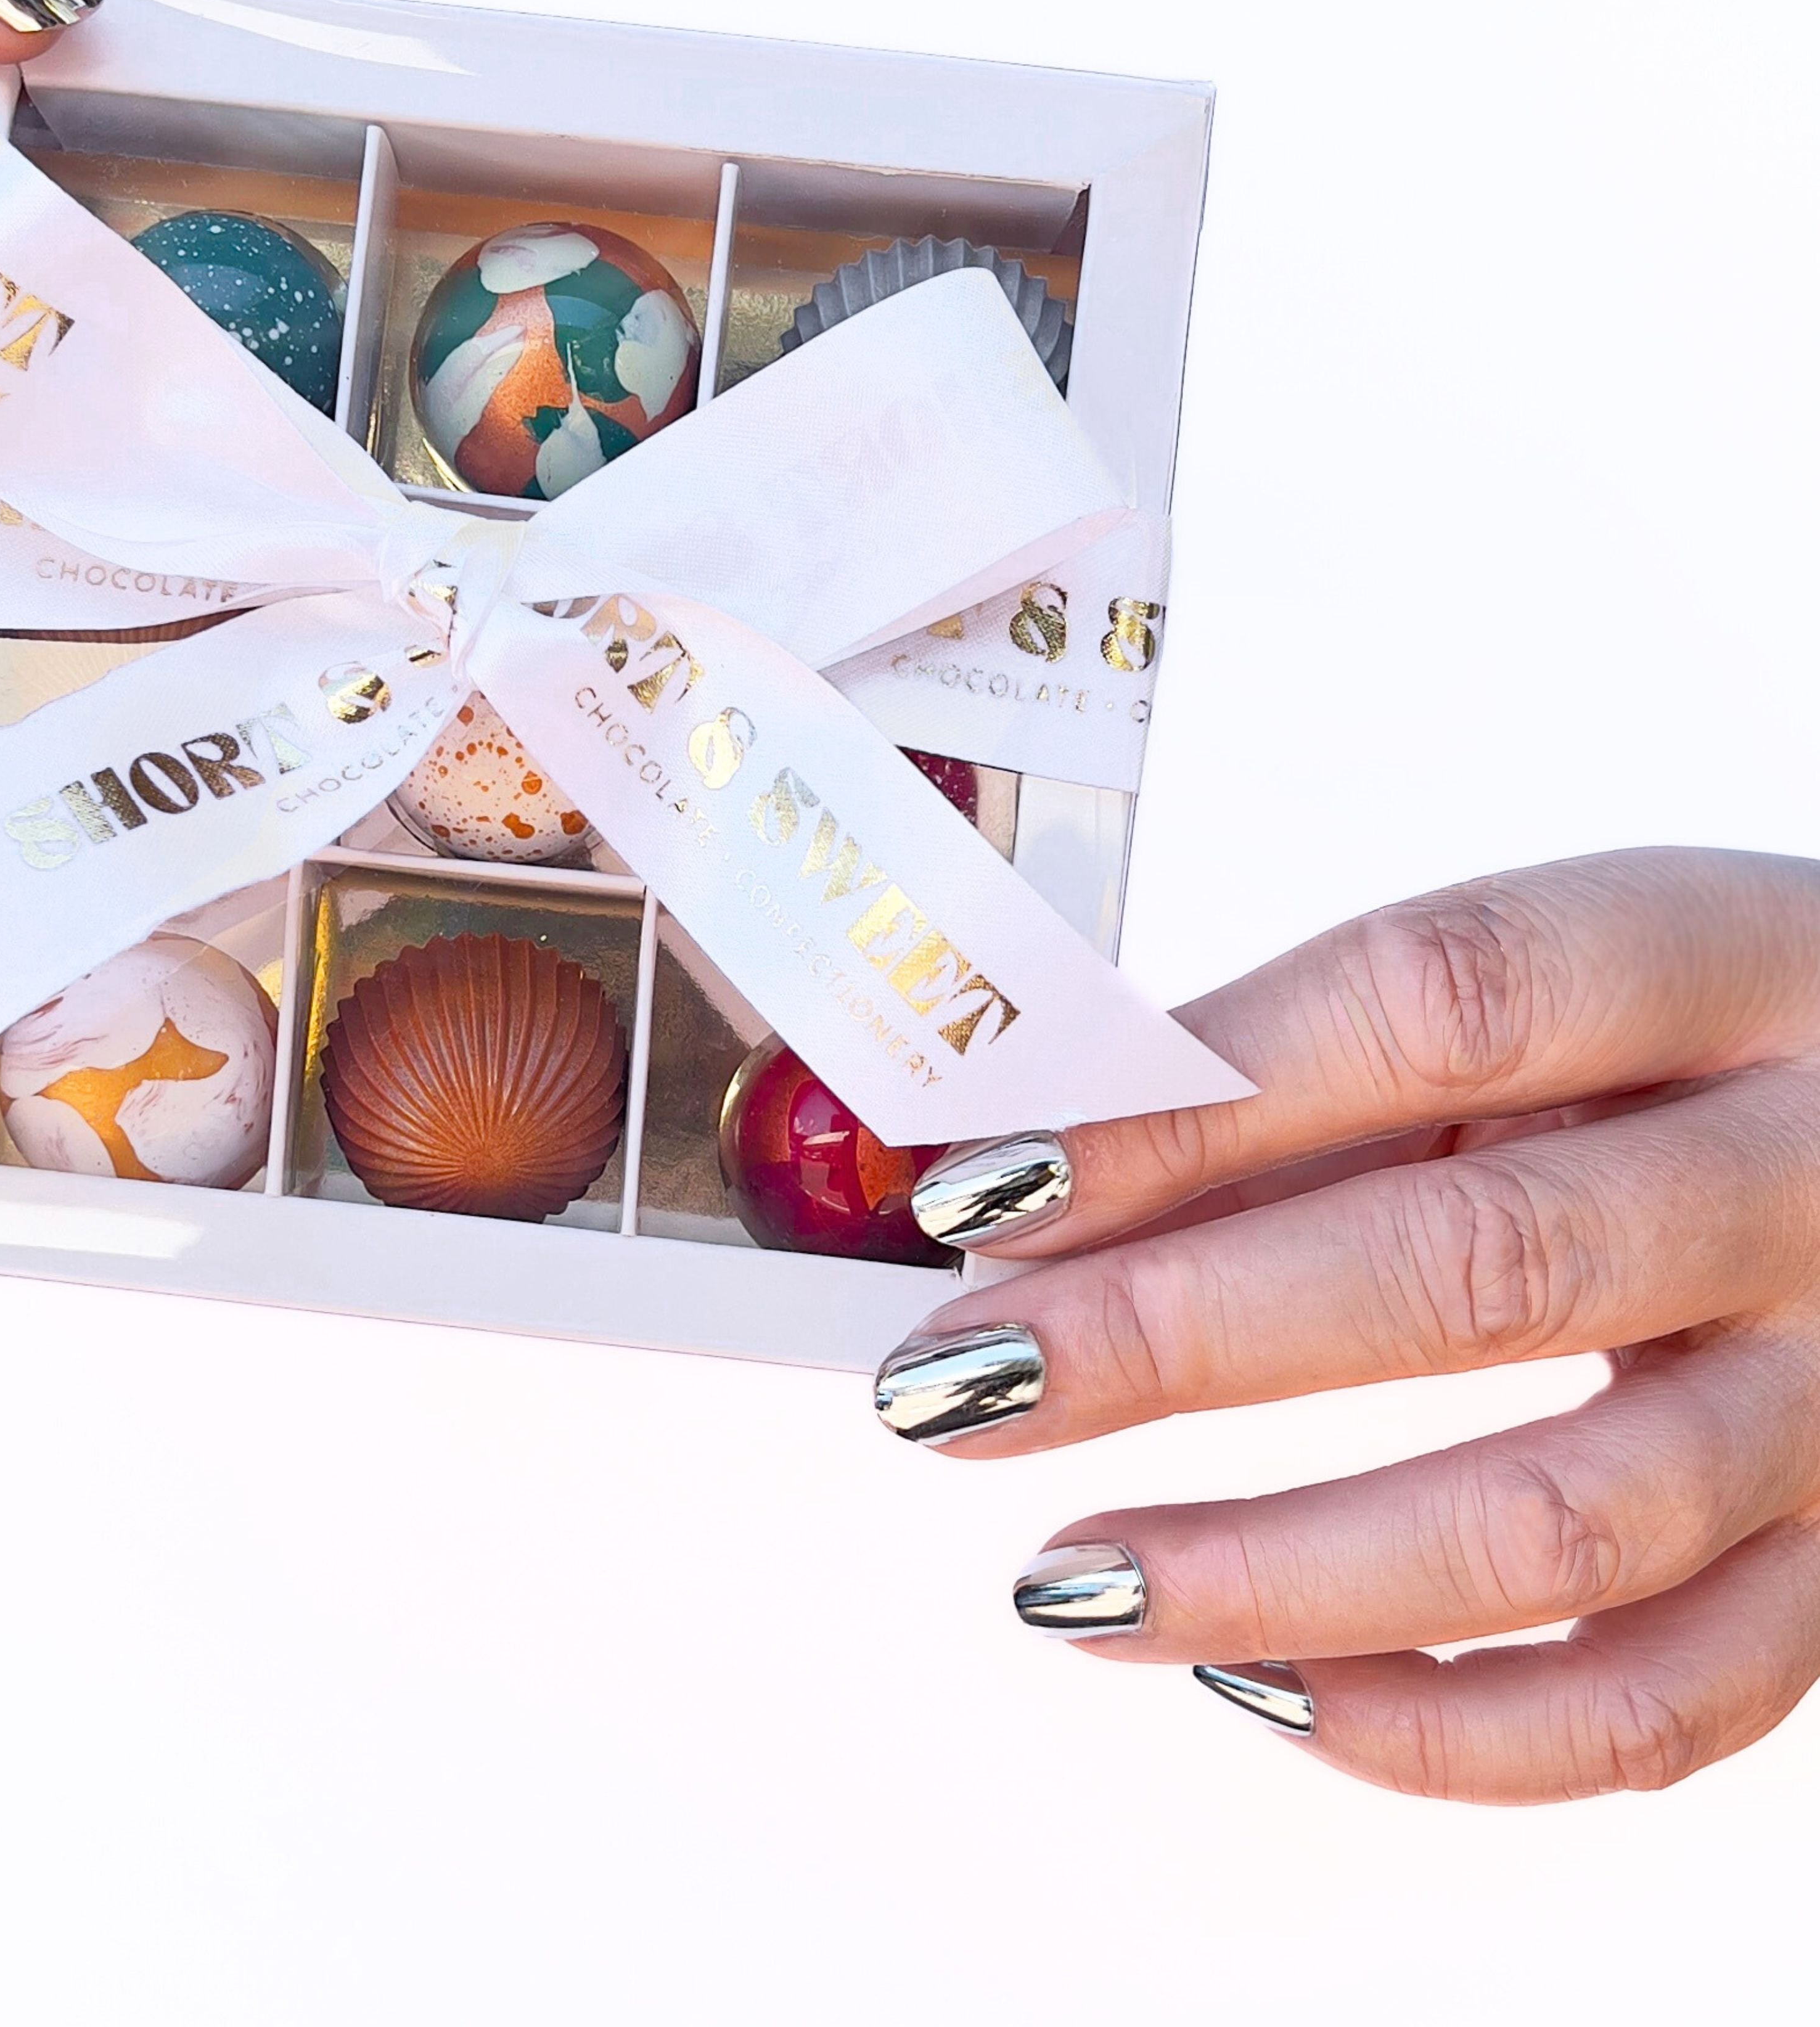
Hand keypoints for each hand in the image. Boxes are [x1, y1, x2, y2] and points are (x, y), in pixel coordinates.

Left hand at [875, 848, 1819, 1802]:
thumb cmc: (1684, 1041)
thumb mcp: (1529, 992)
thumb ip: (1298, 1073)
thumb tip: (1029, 1188)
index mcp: (1717, 961)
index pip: (1433, 1008)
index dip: (1187, 1107)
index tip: (981, 1186)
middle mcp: (1815, 1175)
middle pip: (1475, 1271)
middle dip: (1171, 1340)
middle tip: (953, 1387)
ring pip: (1565, 1529)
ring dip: (1272, 1571)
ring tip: (1060, 1580)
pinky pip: (1668, 1702)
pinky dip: (1446, 1726)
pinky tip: (1259, 1686)